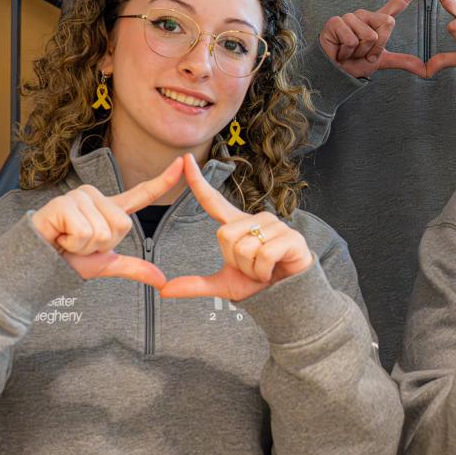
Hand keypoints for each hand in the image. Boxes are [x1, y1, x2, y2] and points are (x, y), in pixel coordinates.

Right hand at [29, 157, 180, 286]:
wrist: (36, 266)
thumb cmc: (68, 260)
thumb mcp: (106, 264)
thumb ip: (134, 267)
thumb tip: (162, 280)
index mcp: (109, 209)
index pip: (142, 193)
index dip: (164, 180)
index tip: (181, 162)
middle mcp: (95, 197)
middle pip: (122, 226)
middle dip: (103, 245)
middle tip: (80, 244)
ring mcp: (79, 197)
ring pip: (103, 231)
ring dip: (86, 246)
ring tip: (68, 240)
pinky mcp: (64, 204)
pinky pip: (85, 232)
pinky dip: (73, 244)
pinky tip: (59, 237)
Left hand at [159, 154, 313, 300]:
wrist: (288, 295)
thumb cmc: (257, 283)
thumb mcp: (224, 284)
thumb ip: (196, 285)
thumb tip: (164, 290)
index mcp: (238, 225)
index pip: (213, 201)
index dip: (198, 182)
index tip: (186, 159)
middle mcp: (256, 219)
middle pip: (225, 235)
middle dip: (234, 260)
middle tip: (251, 267)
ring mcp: (275, 226)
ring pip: (244, 246)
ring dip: (250, 269)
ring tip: (264, 270)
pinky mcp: (291, 238)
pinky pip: (263, 255)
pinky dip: (263, 272)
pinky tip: (273, 272)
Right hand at [319, 0, 455, 79]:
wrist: (334, 72)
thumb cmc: (355, 63)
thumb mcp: (381, 61)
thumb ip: (402, 61)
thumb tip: (425, 70)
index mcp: (378, 21)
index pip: (398, 1)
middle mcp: (365, 15)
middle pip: (388, 23)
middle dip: (378, 46)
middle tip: (363, 53)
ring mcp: (350, 17)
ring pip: (370, 36)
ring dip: (361, 52)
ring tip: (350, 52)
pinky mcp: (336, 22)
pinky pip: (352, 40)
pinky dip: (348, 52)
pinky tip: (340, 51)